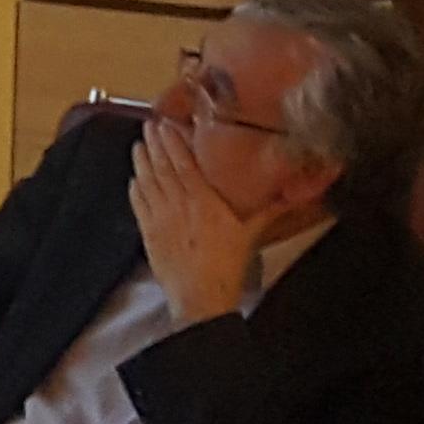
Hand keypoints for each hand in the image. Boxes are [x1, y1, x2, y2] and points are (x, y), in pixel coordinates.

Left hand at [128, 119, 272, 320]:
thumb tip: (290, 196)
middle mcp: (178, 205)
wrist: (201, 297)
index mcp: (203, 202)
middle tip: (149, 126)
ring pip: (147, 183)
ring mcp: (160, 219)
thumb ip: (267, 211)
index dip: (173, 143)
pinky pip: (138, 206)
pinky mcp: (148, 235)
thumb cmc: (227, 266)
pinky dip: (134, 190)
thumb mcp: (250, 235)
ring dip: (141, 162)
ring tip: (137, 145)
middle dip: (154, 145)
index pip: (184, 164)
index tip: (166, 126)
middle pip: (162, 168)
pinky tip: (133, 180)